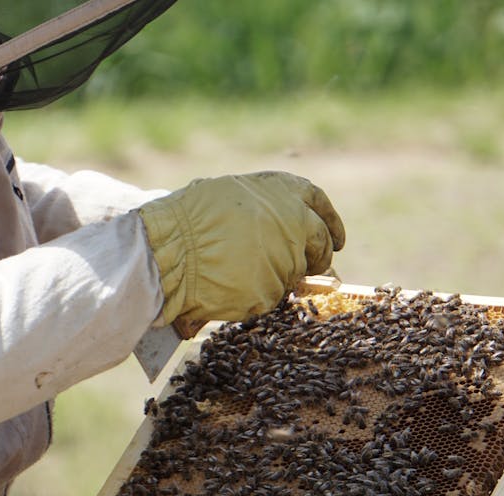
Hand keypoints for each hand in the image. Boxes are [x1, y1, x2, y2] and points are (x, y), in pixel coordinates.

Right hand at [138, 171, 344, 325]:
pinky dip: (255, 294)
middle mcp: (293, 222)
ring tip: (238, 269)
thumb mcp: (230, 194)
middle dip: (316, 256)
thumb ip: (264, 207)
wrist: (167, 248)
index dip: (330, 222)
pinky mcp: (270, 290)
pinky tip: (230, 284)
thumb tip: (283, 226)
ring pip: (292, 273)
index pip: (318, 204)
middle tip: (308, 265)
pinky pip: (269, 296)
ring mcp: (285, 258)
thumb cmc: (189, 218)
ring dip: (275, 275)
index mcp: (284, 191)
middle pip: (318, 242)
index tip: (335, 238)